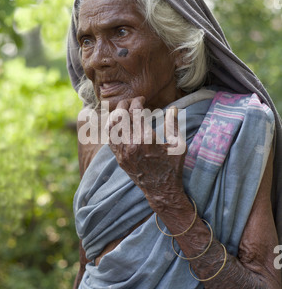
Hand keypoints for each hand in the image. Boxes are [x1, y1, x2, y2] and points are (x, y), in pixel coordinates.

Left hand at [106, 96, 186, 211]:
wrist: (161, 189)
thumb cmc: (172, 166)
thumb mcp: (179, 145)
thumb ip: (174, 125)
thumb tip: (173, 108)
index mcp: (146, 138)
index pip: (135, 111)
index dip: (137, 101)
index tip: (142, 99)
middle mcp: (131, 144)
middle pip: (120, 116)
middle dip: (124, 104)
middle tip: (131, 102)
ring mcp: (123, 152)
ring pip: (111, 126)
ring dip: (115, 115)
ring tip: (123, 111)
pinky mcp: (119, 158)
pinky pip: (109, 139)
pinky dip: (112, 128)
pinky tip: (119, 124)